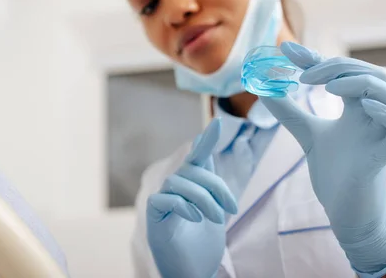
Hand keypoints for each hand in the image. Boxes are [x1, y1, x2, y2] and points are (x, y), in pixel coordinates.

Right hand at [147, 118, 237, 277]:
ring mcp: (161, 205)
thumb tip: (208, 146)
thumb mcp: (214, 210)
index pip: (196, 159)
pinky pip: (163, 200)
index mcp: (188, 188)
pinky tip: (196, 218)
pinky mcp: (154, 220)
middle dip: (215, 186)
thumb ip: (210, 181)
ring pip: (178, 182)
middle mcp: (172, 192)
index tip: (217, 123)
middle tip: (231, 209)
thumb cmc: (202, 246)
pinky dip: (182, 205)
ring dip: (203, 198)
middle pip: (191, 170)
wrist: (194, 274)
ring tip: (216, 219)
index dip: (205, 142)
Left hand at [261, 42, 385, 276]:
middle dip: (338, 67)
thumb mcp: (306, 133)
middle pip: (371, 75)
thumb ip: (289, 111)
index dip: (317, 58)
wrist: (342, 207)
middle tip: (305, 75)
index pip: (344, 71)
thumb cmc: (333, 169)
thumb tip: (263, 89)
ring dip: (361, 84)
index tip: (286, 50)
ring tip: (329, 88)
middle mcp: (375, 114)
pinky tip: (361, 106)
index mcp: (358, 106)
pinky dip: (384, 112)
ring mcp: (385, 133)